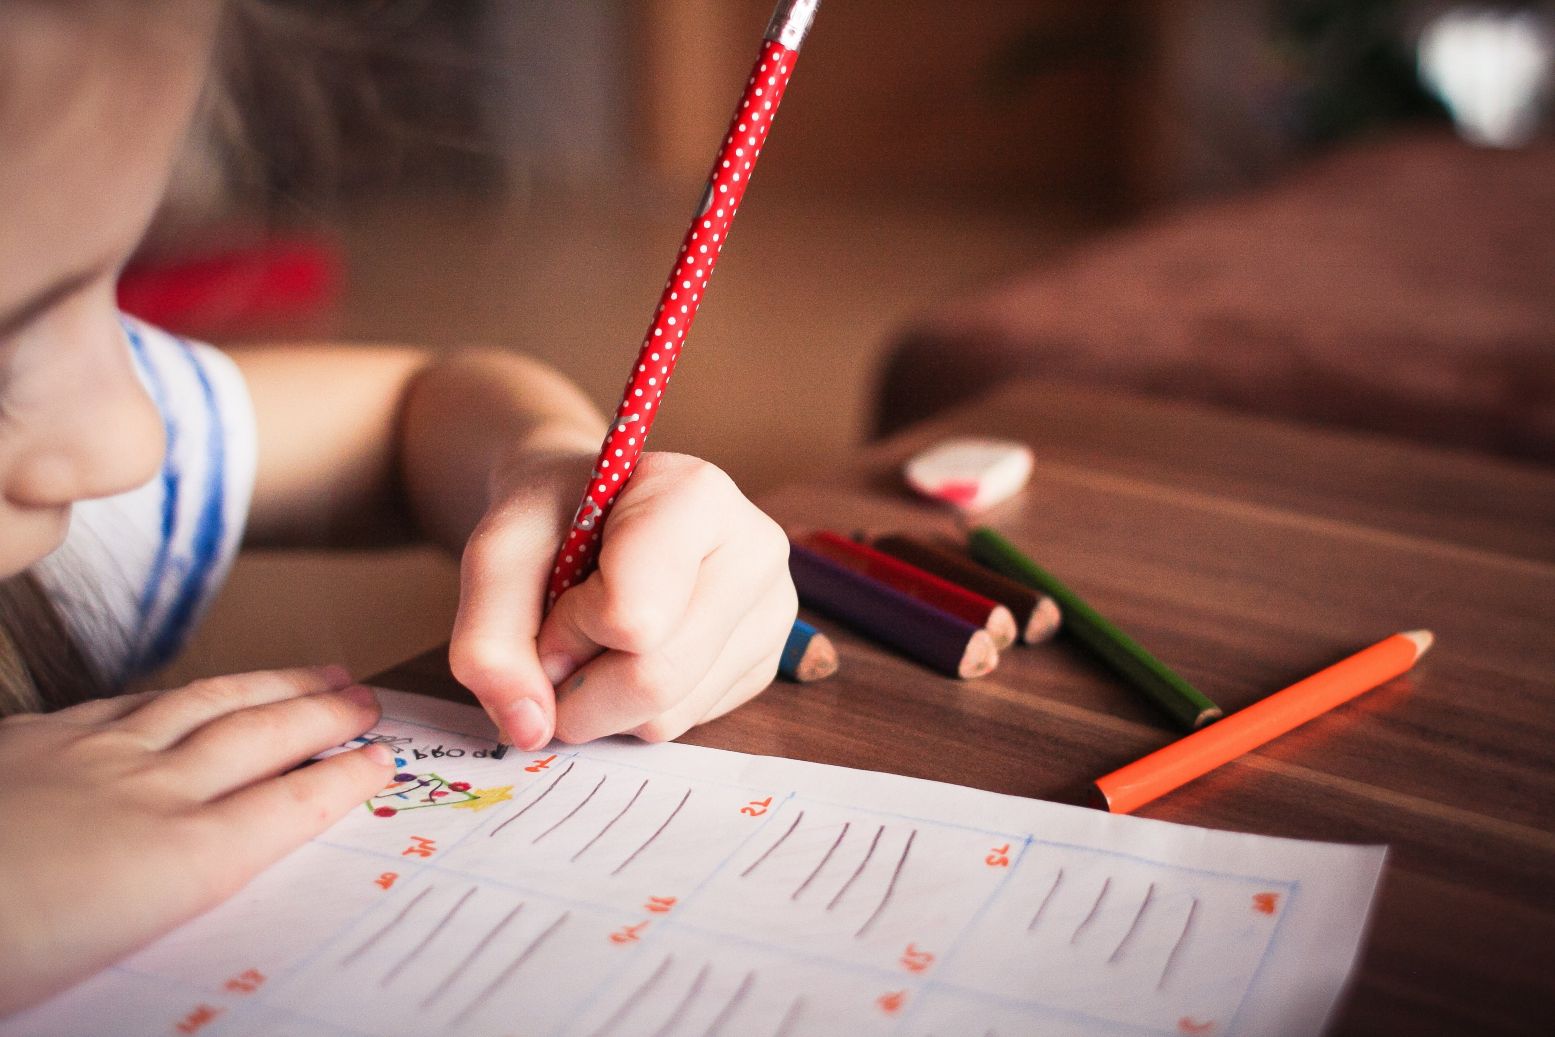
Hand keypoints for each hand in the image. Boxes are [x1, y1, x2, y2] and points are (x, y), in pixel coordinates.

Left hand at [0, 667, 392, 1017]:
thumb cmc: (6, 952)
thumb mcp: (106, 965)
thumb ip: (170, 909)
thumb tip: (209, 883)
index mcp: (178, 862)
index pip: (290, 807)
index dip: (344, 777)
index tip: (383, 760)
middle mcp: (151, 795)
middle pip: (261, 738)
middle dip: (324, 714)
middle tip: (367, 697)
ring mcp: (92, 755)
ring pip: (206, 703)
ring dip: (271, 686)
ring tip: (314, 672)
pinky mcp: (35, 738)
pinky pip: (129, 702)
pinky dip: (179, 693)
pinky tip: (189, 691)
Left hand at [450, 451, 795, 749]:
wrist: (591, 512)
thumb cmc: (551, 519)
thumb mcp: (496, 554)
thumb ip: (488, 639)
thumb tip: (529, 729)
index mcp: (697, 495)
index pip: (631, 618)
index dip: (568, 629)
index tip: (554, 596)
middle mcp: (756, 550)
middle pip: (655, 680)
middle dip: (579, 687)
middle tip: (557, 644)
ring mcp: (773, 612)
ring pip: (668, 716)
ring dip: (603, 703)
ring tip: (597, 639)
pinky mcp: (767, 663)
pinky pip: (687, 725)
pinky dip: (634, 710)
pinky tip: (632, 654)